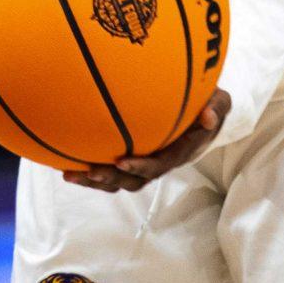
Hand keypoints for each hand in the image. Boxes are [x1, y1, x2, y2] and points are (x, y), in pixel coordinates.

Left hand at [64, 90, 229, 193]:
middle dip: (110, 179)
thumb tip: (208, 118)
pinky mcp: (129, 156)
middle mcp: (158, 163)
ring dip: (93, 180)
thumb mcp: (219, 102)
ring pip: (116, 180)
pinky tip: (64, 158)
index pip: (159, 165)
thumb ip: (216, 107)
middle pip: (132, 180)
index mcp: (178, 153)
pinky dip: (88, 167)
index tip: (122, 162)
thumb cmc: (207, 104)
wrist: (200, 112)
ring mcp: (142, 162)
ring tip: (68, 174)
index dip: (141, 166)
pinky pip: (108, 167)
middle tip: (90, 172)